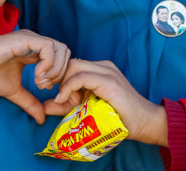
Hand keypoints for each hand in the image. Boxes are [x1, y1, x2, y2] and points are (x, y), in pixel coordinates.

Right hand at [0, 30, 70, 123]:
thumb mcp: (13, 91)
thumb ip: (29, 102)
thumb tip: (41, 119)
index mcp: (33, 51)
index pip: (61, 58)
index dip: (60, 76)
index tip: (48, 91)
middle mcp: (34, 42)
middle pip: (65, 52)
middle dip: (61, 73)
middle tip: (44, 87)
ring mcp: (30, 39)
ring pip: (61, 48)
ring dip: (55, 70)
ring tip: (39, 82)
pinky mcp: (24, 39)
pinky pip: (49, 47)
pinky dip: (48, 65)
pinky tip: (36, 77)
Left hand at [43, 59, 167, 146]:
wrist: (143, 123)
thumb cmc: (117, 118)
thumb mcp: (85, 109)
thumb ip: (65, 106)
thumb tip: (43, 107)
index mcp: (98, 69)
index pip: (70, 64)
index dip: (58, 77)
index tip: (52, 92)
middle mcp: (103, 66)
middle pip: (69, 62)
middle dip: (57, 77)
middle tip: (54, 95)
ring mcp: (107, 72)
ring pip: (73, 66)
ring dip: (62, 83)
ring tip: (63, 100)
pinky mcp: (109, 81)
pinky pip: (81, 77)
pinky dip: (68, 87)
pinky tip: (64, 99)